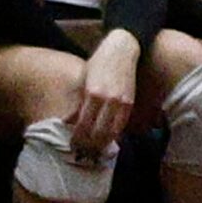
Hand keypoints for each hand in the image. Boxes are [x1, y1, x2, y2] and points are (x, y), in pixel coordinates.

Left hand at [69, 32, 139, 154]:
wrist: (122, 50)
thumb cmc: (99, 62)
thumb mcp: (85, 79)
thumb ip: (80, 101)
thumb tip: (71, 122)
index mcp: (92, 93)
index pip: (83, 125)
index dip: (78, 139)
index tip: (72, 145)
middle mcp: (107, 100)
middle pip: (98, 133)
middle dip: (89, 146)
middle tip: (82, 152)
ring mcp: (121, 103)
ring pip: (111, 133)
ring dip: (102, 144)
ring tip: (94, 150)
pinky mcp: (130, 103)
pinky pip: (120, 126)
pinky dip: (113, 135)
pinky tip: (107, 139)